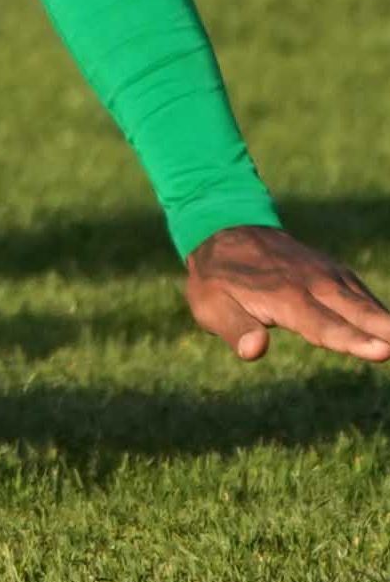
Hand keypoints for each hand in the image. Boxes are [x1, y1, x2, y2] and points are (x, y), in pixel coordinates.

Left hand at [185, 225, 389, 365]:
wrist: (222, 230)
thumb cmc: (216, 279)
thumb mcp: (210, 305)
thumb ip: (235, 328)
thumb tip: (254, 350)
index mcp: (284, 296)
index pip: (323, 325)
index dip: (353, 341)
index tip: (382, 351)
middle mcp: (313, 283)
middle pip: (356, 311)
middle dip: (384, 329)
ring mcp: (327, 275)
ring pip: (364, 302)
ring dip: (387, 322)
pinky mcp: (335, 273)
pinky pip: (362, 294)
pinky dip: (380, 311)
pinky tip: (389, 330)